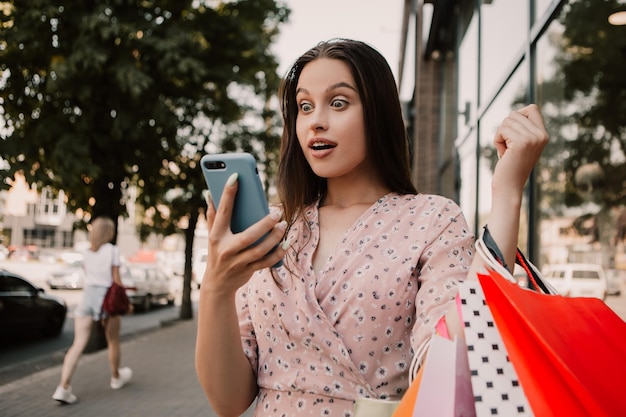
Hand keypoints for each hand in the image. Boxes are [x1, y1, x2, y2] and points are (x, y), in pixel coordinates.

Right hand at [201, 174, 286, 294]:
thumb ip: (212, 215)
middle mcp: (226, 250)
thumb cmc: (216, 252)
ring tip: (284, 224)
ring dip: (274, 237)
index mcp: (216, 236)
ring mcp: (238, 262)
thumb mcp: (212, 235)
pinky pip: (266, 262)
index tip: (236, 177)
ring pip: (260, 250)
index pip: (223, 212)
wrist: (217, 284)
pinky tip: (287, 242)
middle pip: (248, 236)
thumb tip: (209, 193)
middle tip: (277, 211)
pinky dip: (278, 253)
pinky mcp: (249, 271)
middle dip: (264, 224)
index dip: (228, 194)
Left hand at [492, 104, 548, 196]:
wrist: (509, 186)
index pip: (532, 108)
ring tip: (507, 152)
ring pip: (506, 121)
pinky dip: (497, 141)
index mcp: (544, 134)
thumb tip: (514, 113)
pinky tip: (503, 154)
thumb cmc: (510, 165)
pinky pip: (501, 130)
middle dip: (505, 130)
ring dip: (500, 136)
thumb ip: (522, 129)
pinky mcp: (522, 142)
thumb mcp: (520, 144)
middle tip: (509, 148)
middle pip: (514, 114)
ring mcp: (533, 138)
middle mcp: (541, 135)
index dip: (517, 116)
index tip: (513, 133)